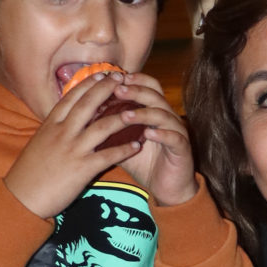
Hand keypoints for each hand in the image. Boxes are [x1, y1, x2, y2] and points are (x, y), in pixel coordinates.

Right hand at [3, 71, 145, 220]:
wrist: (22, 197)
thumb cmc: (29, 173)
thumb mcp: (39, 143)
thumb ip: (54, 130)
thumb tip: (66, 119)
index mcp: (50, 125)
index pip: (71, 97)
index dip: (88, 84)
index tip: (102, 73)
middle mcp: (62, 133)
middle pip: (88, 104)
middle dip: (107, 88)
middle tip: (122, 78)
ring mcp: (72, 150)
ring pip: (102, 127)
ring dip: (122, 117)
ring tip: (137, 109)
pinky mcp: (81, 169)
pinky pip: (108, 156)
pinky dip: (124, 150)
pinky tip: (137, 145)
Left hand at [110, 72, 198, 205]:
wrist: (165, 188)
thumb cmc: (144, 164)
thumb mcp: (121, 144)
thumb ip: (108, 130)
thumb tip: (83, 118)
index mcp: (153, 111)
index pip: (147, 86)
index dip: (133, 79)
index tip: (111, 79)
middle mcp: (167, 117)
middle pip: (155, 94)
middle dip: (136, 90)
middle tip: (117, 89)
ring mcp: (177, 131)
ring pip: (163, 114)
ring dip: (143, 113)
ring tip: (124, 115)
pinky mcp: (183, 148)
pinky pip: (174, 137)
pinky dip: (162, 134)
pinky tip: (148, 134)